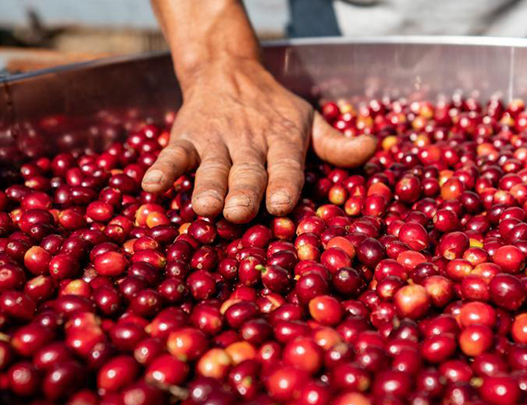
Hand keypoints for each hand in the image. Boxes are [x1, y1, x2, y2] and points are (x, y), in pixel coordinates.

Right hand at [141, 59, 376, 222]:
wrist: (228, 70)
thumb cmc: (275, 110)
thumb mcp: (309, 122)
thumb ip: (336, 143)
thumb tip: (374, 147)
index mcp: (282, 140)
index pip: (286, 165)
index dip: (283, 184)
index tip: (280, 206)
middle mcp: (249, 141)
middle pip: (247, 170)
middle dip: (243, 191)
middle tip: (238, 213)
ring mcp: (215, 139)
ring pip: (211, 166)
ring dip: (206, 186)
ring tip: (204, 207)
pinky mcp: (186, 137)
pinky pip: (173, 154)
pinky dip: (163, 169)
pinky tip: (152, 188)